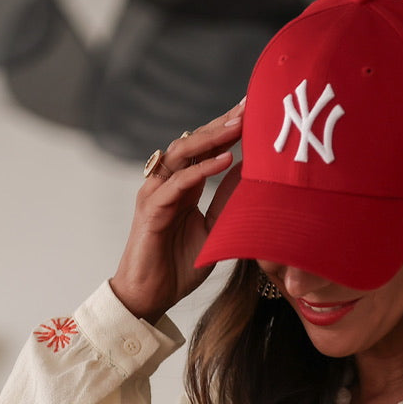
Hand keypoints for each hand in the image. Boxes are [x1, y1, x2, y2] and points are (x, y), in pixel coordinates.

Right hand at [109, 102, 245, 323]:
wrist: (151, 297)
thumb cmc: (178, 267)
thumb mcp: (214, 232)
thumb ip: (227, 203)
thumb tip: (250, 176)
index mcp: (182, 187)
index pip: (205, 150)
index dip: (226, 130)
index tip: (252, 112)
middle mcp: (166, 184)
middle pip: (193, 143)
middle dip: (221, 124)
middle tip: (248, 106)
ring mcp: (156, 194)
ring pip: (182, 154)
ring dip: (212, 139)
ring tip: (239, 126)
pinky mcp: (151, 210)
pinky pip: (178, 183)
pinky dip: (202, 171)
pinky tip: (225, 160)